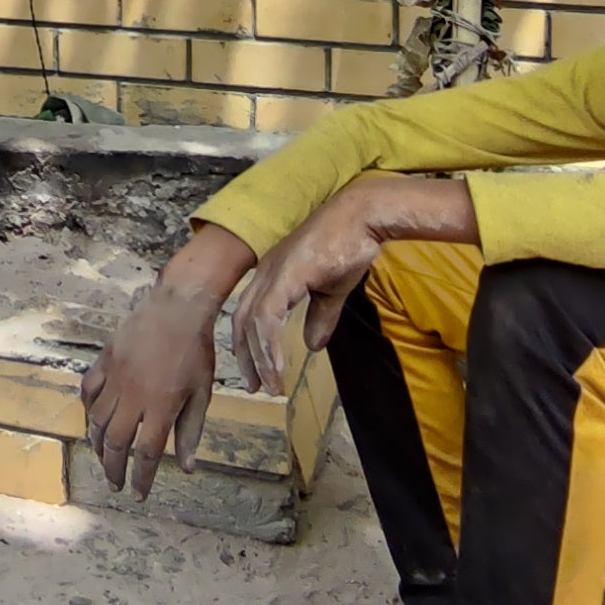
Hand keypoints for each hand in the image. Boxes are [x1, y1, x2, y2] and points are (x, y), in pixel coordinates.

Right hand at [81, 280, 223, 498]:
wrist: (176, 308)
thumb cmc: (196, 352)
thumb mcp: (202, 394)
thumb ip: (191, 431)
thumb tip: (187, 468)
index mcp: (161, 408)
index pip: (146, 455)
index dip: (141, 479)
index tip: (138, 495)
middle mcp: (134, 398)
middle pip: (116, 444)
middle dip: (113, 469)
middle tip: (115, 484)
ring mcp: (116, 379)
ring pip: (97, 421)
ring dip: (98, 445)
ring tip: (104, 458)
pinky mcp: (105, 363)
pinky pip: (88, 392)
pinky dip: (88, 409)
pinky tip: (93, 420)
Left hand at [231, 199, 388, 388]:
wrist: (363, 217)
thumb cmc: (349, 247)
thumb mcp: (332, 292)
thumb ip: (320, 318)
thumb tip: (313, 347)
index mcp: (272, 274)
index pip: (247, 315)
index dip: (248, 346)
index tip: (257, 374)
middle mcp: (265, 273)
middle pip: (241, 322)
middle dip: (246, 357)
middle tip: (256, 386)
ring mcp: (273, 272)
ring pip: (252, 324)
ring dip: (260, 358)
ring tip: (271, 384)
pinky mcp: (286, 275)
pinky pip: (268, 316)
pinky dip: (269, 344)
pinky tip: (277, 366)